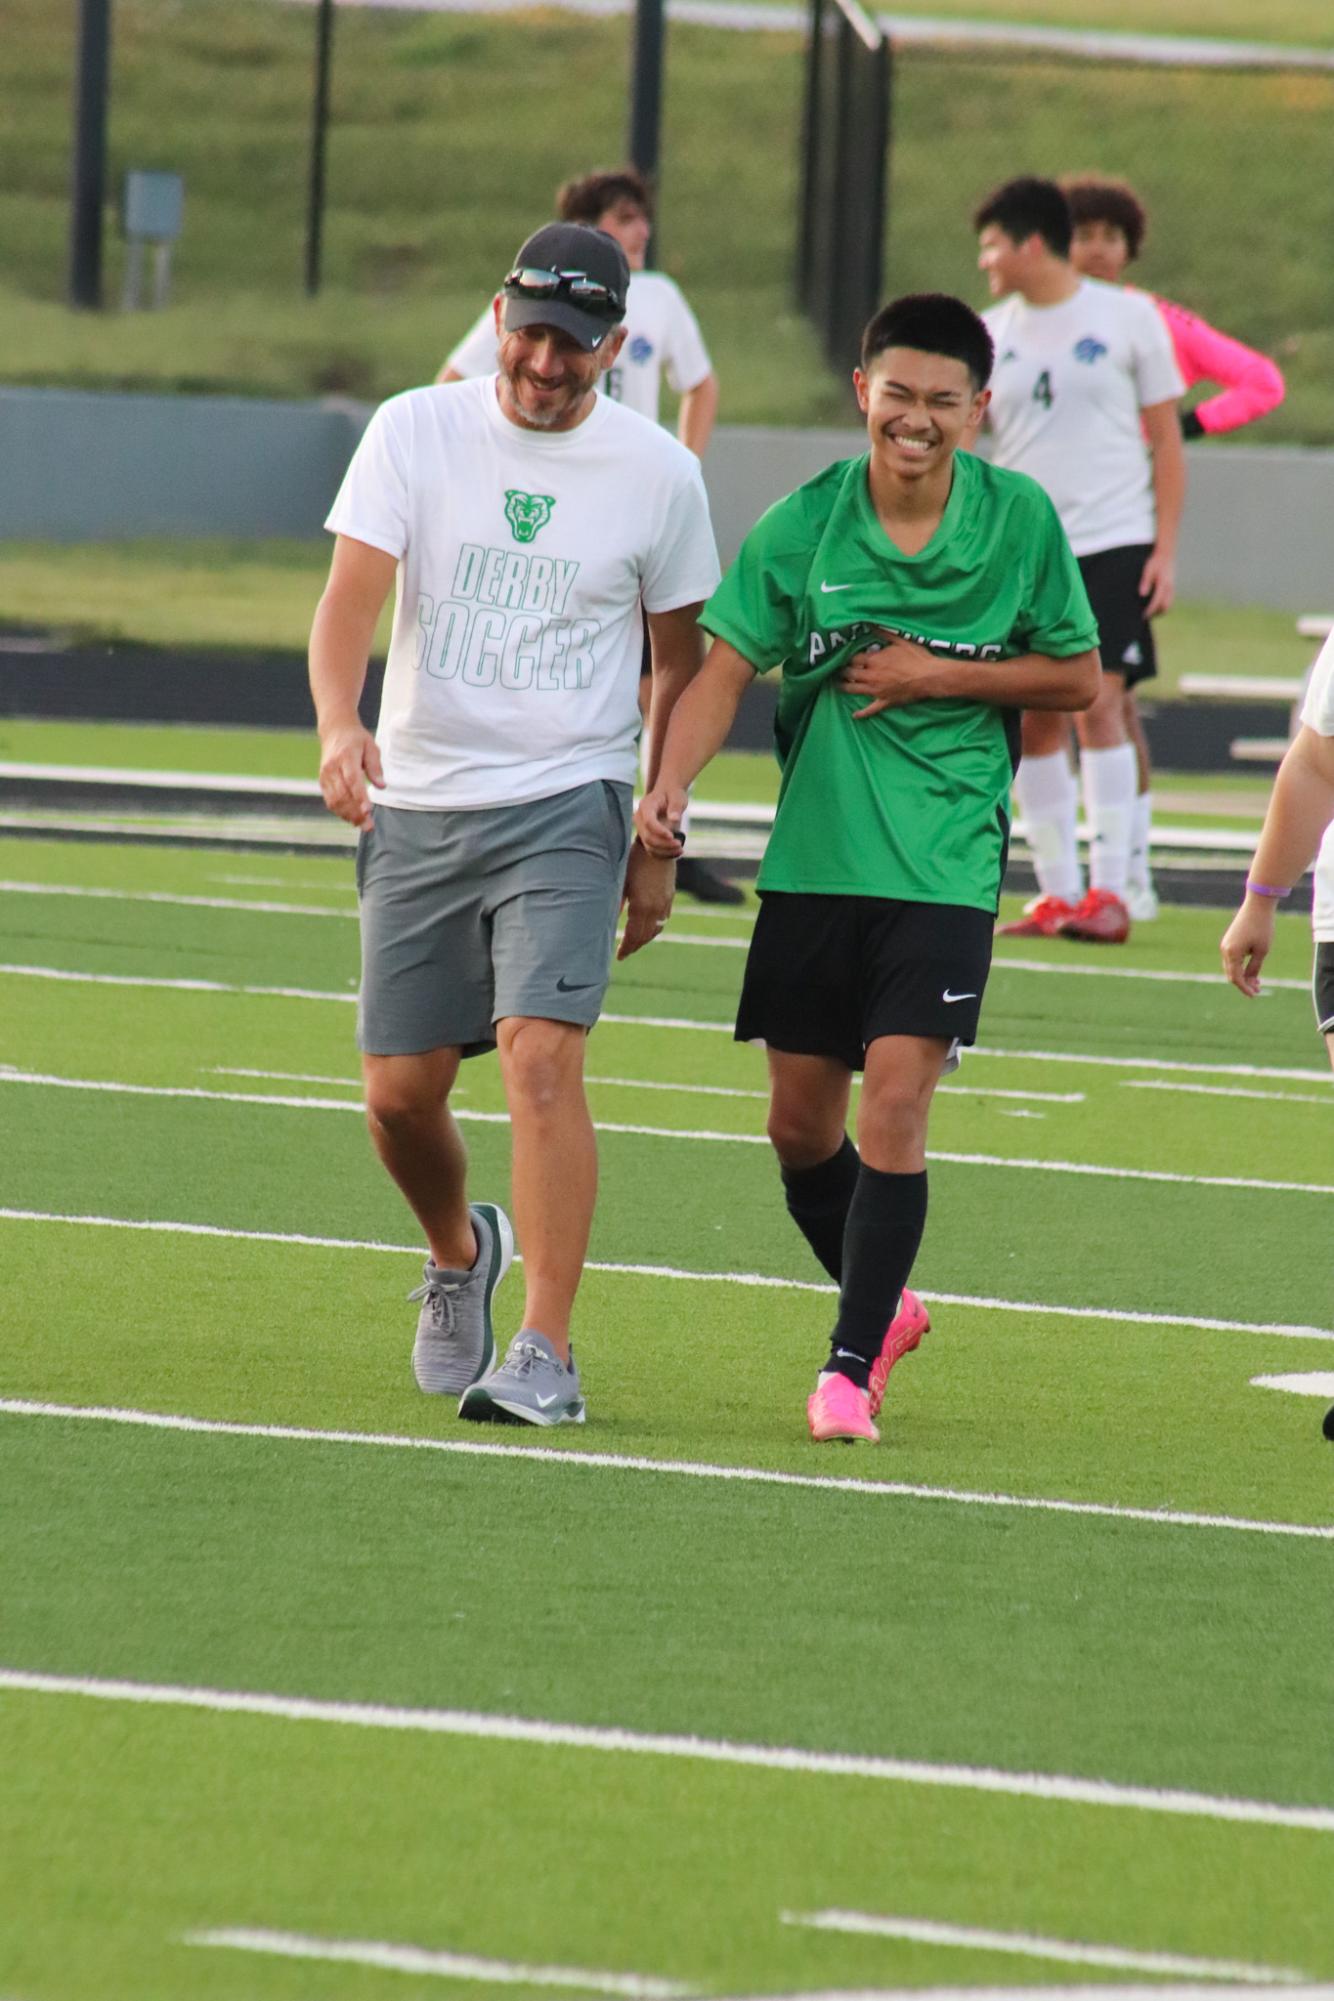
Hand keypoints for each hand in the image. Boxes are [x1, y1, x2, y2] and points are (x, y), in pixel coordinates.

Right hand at [318, 722, 383, 830]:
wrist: (335, 730)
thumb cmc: (357, 740)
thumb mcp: (371, 747)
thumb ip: (376, 767)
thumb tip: (382, 787)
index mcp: (345, 757)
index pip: (352, 780)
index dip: (360, 797)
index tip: (368, 811)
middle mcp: (332, 767)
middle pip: (342, 794)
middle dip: (356, 813)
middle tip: (369, 826)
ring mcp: (325, 775)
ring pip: (334, 800)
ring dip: (348, 816)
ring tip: (363, 825)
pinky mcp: (323, 782)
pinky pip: (330, 800)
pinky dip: (341, 812)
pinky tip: (352, 819)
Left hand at [617, 840, 674, 959]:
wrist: (658, 845)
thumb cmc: (634, 860)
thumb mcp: (621, 882)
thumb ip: (616, 903)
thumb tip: (607, 920)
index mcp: (641, 906)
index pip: (633, 936)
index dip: (626, 948)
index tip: (618, 956)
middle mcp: (655, 909)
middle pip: (645, 936)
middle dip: (634, 946)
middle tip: (623, 953)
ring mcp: (665, 904)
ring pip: (656, 930)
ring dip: (645, 939)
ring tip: (634, 943)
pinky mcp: (670, 898)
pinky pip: (663, 920)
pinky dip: (654, 929)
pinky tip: (647, 928)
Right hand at [634, 782, 687, 858]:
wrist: (667, 794)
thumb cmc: (673, 794)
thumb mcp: (678, 797)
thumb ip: (676, 806)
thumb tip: (674, 819)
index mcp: (646, 806)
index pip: (649, 822)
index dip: (660, 831)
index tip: (673, 836)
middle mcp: (639, 818)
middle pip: (647, 837)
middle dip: (664, 844)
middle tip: (680, 844)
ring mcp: (641, 829)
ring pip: (649, 846)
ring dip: (665, 851)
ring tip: (681, 849)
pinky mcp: (646, 836)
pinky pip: (653, 850)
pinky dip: (664, 854)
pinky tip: (677, 852)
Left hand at [836, 631, 938, 717]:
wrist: (929, 677)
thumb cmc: (916, 657)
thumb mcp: (900, 640)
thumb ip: (883, 632)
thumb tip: (871, 623)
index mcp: (874, 660)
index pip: (854, 658)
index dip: (848, 657)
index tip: (844, 656)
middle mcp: (871, 676)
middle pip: (850, 674)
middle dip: (842, 671)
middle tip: (837, 670)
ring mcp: (877, 691)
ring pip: (854, 690)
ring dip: (844, 687)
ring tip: (838, 685)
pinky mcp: (884, 702)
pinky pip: (870, 710)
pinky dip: (862, 713)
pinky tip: (855, 715)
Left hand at [1139, 547, 1175, 618]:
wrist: (1166, 555)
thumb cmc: (1155, 562)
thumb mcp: (1148, 570)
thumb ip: (1145, 582)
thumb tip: (1142, 594)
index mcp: (1163, 584)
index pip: (1157, 601)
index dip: (1150, 610)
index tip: (1143, 616)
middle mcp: (1169, 588)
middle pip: (1165, 606)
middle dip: (1156, 613)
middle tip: (1145, 617)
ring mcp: (1172, 588)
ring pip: (1168, 605)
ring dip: (1160, 611)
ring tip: (1149, 614)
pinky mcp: (1171, 588)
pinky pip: (1169, 601)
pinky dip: (1162, 606)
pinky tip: (1154, 607)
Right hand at [1220, 896, 1276, 996]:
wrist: (1257, 905)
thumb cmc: (1262, 927)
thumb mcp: (1262, 951)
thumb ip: (1254, 968)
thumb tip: (1249, 981)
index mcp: (1232, 953)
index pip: (1236, 978)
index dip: (1245, 988)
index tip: (1254, 995)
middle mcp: (1225, 950)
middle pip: (1231, 974)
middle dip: (1244, 983)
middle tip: (1257, 989)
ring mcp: (1225, 945)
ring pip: (1231, 967)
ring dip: (1242, 976)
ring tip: (1257, 981)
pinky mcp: (1229, 941)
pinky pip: (1232, 959)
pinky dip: (1240, 966)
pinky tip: (1251, 969)